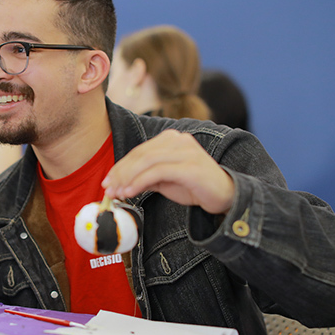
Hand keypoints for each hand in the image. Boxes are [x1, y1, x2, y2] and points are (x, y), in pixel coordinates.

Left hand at [102, 130, 234, 214]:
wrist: (226, 195)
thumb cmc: (195, 187)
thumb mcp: (165, 180)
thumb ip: (146, 177)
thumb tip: (119, 183)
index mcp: (172, 138)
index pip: (139, 150)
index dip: (121, 166)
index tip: (107, 182)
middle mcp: (178, 140)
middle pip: (140, 154)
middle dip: (120, 173)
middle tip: (107, 190)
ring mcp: (185, 151)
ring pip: (146, 161)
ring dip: (127, 179)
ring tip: (116, 193)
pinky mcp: (189, 165)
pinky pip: (157, 171)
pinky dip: (140, 182)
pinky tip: (130, 192)